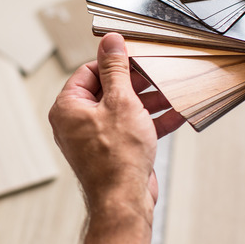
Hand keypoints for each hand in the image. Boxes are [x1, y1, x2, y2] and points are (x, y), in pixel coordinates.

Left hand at [49, 33, 183, 210]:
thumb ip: (116, 69)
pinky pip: (132, 128)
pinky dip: (151, 121)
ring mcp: (95, 138)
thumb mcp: (120, 101)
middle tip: (156, 72)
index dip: (113, 62)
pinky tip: (176, 113)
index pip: (88, 71)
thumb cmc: (117, 156)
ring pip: (123, 109)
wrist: (125, 202)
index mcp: (68, 107)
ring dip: (148, 100)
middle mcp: (77, 122)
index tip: (134, 56)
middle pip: (108, 89)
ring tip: (171, 90)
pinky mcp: (114, 151)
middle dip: (136, 82)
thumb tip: (110, 42)